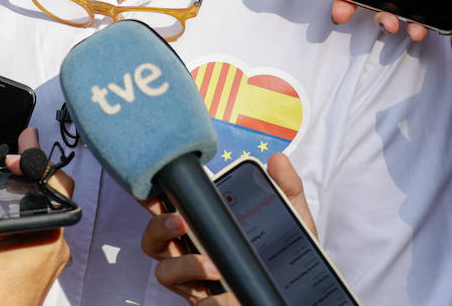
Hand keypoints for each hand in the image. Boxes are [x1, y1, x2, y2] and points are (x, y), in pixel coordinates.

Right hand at [0, 127, 69, 305]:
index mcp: (46, 236)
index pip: (54, 184)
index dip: (37, 159)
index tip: (25, 143)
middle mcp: (55, 245)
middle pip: (52, 195)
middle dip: (33, 172)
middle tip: (20, 152)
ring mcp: (50, 257)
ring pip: (45, 214)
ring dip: (29, 195)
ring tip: (13, 176)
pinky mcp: (40, 267)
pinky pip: (39, 232)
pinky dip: (24, 217)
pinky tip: (6, 213)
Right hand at [139, 154, 310, 304]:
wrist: (298, 290)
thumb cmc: (282, 251)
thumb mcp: (289, 216)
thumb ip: (285, 187)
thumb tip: (277, 160)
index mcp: (202, 224)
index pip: (168, 207)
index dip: (153, 196)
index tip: (157, 185)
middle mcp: (190, 250)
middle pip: (153, 239)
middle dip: (159, 226)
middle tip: (181, 221)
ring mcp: (195, 279)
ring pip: (165, 271)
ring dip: (185, 265)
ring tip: (213, 266)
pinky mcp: (206, 302)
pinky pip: (196, 302)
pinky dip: (210, 298)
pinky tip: (226, 293)